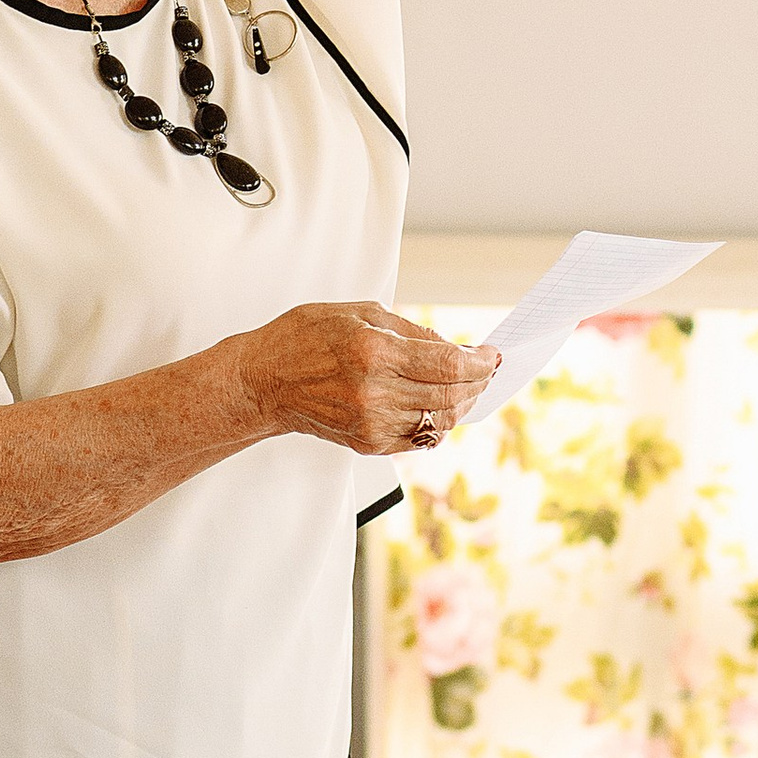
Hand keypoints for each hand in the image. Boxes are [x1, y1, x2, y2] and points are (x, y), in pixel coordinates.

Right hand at [235, 303, 499, 456]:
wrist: (265, 381)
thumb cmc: (304, 339)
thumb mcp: (361, 314)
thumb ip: (412, 332)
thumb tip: (455, 348)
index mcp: (374, 353)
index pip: (450, 366)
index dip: (481, 362)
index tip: (492, 355)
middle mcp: (375, 393)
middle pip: (452, 395)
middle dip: (478, 382)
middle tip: (486, 368)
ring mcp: (372, 423)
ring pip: (441, 420)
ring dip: (461, 402)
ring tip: (466, 385)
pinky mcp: (369, 443)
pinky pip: (420, 437)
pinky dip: (437, 420)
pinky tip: (438, 403)